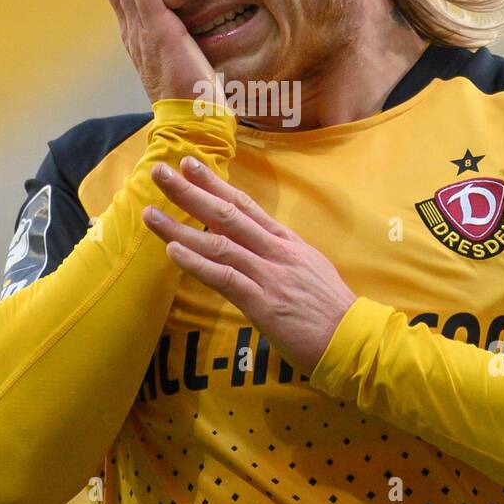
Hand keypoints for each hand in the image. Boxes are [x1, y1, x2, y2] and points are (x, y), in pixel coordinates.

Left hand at [141, 155, 356, 373]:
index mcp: (285, 242)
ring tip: (150, 213)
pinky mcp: (262, 302)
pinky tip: (173, 252)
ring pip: (218, 242)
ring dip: (179, 227)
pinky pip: (225, 278)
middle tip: (161, 171)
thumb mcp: (308, 269)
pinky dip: (197, 264)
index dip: (215, 183)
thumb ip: (281, 255)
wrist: (354, 338)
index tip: (191, 165)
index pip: (244, 205)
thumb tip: (259, 246)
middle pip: (226, 214)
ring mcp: (268, 274)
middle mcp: (274, 251)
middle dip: (190, 191)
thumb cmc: (331, 308)